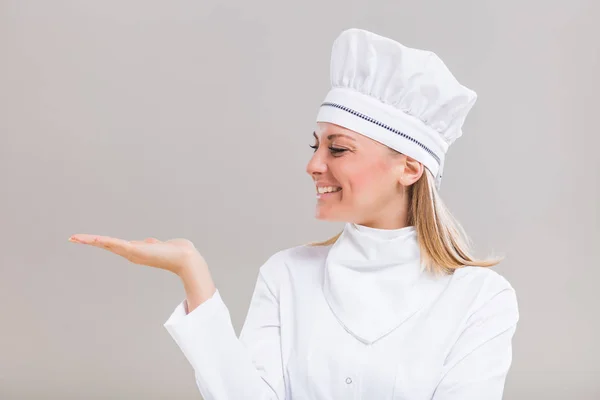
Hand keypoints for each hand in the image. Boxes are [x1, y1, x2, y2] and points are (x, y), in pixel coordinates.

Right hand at [68, 234, 204, 276]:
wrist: (184, 257)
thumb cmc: (174, 251)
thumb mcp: (158, 246)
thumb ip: (152, 244)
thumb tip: (150, 242)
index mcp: (135, 251)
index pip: (113, 244)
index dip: (99, 241)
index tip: (85, 238)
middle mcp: (131, 253)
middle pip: (106, 244)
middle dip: (89, 241)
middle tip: (72, 237)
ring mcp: (132, 252)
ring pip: (108, 244)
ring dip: (92, 240)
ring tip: (76, 237)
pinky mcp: (136, 250)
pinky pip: (117, 244)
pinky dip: (105, 241)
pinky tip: (95, 239)